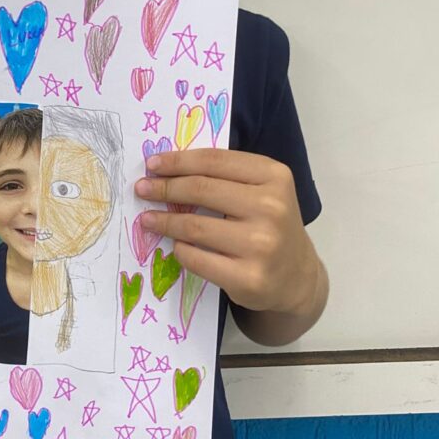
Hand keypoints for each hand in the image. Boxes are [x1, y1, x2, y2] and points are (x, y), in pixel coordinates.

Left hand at [134, 149, 318, 314]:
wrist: (297, 276)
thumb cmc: (269, 225)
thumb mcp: (261, 190)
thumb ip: (224, 175)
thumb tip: (166, 168)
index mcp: (274, 176)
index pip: (214, 160)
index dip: (177, 161)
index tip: (151, 164)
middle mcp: (272, 208)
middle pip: (201, 189)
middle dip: (164, 188)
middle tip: (142, 189)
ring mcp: (262, 245)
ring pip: (194, 226)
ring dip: (164, 221)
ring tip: (148, 218)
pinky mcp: (249, 278)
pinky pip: (197, 258)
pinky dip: (180, 249)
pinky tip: (175, 244)